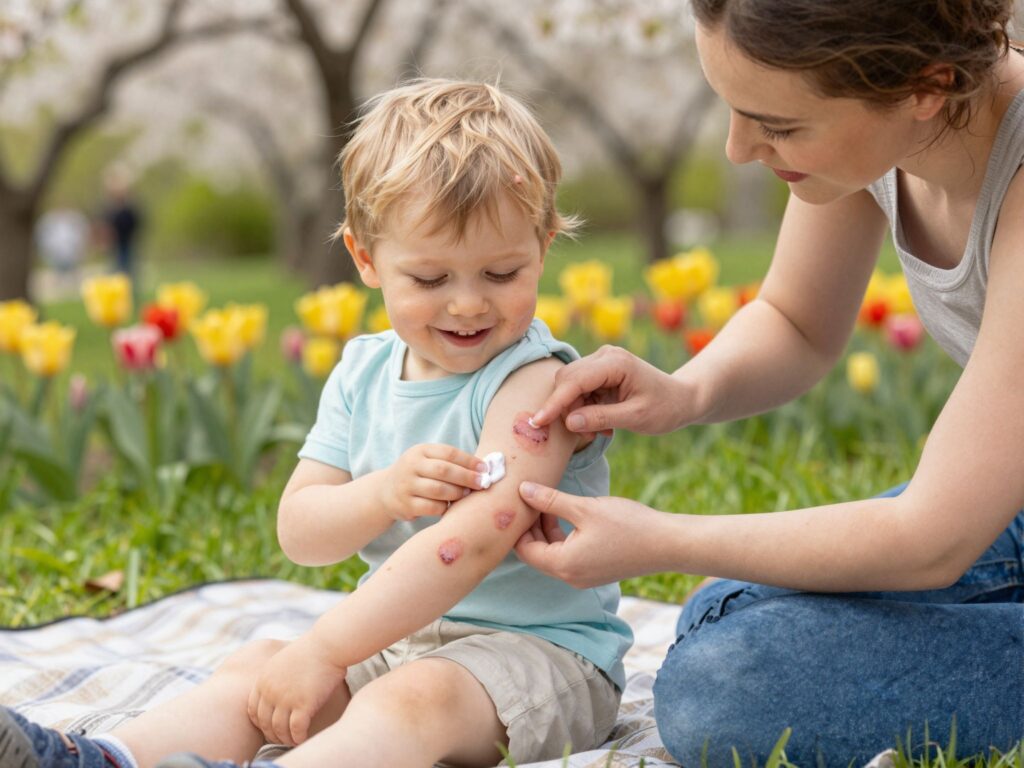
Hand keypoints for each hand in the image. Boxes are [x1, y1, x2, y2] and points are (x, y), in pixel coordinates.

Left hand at [247, 636, 346, 745]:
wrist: (327, 645)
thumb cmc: (310, 649)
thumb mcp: (282, 659)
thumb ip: (274, 675)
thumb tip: (277, 687)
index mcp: (263, 679)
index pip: (252, 710)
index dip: (260, 722)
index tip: (269, 727)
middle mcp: (271, 691)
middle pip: (264, 723)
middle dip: (272, 734)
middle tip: (282, 738)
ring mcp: (286, 698)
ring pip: (279, 729)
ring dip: (286, 738)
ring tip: (293, 740)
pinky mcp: (303, 704)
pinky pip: (296, 729)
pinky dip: (298, 737)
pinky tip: (303, 738)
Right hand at [382, 443, 486, 520]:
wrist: (385, 492)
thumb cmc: (417, 475)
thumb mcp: (427, 461)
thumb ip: (450, 462)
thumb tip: (483, 469)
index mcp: (420, 451)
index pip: (448, 452)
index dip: (469, 461)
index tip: (485, 469)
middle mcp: (411, 466)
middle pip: (444, 470)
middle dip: (467, 477)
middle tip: (483, 483)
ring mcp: (407, 486)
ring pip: (439, 490)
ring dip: (458, 493)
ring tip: (467, 495)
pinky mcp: (406, 505)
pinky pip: (432, 507)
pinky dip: (445, 508)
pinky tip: (450, 506)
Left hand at [514, 481, 672, 587]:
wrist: (666, 544)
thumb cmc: (627, 525)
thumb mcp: (584, 508)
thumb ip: (550, 500)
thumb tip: (522, 490)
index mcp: (563, 564)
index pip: (524, 550)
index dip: (518, 526)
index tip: (519, 502)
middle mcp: (569, 576)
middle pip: (536, 554)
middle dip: (531, 528)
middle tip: (530, 499)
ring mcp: (583, 577)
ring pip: (551, 554)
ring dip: (546, 531)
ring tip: (549, 502)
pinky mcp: (594, 572)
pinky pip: (567, 557)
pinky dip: (562, 537)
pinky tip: (568, 515)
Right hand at [528, 345, 694, 435]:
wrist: (681, 399)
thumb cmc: (664, 408)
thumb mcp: (636, 418)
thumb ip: (601, 418)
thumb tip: (568, 422)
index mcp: (616, 363)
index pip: (574, 380)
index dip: (554, 402)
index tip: (538, 422)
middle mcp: (605, 356)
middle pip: (566, 380)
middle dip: (566, 408)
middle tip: (586, 433)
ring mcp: (601, 361)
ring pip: (569, 385)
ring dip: (576, 410)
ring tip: (601, 429)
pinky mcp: (599, 371)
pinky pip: (578, 389)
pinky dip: (583, 408)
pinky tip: (602, 422)